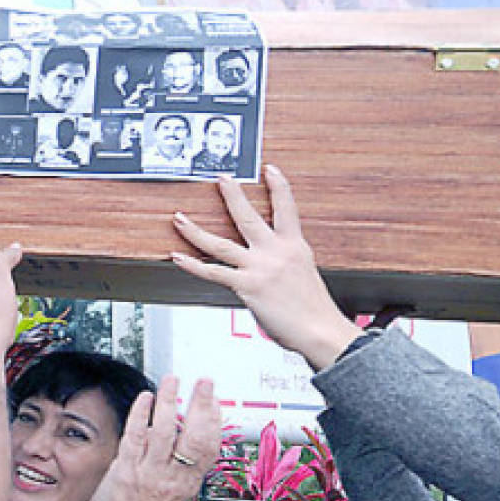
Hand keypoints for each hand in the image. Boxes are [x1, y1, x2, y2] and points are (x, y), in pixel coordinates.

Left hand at [86, 376, 219, 500]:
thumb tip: (180, 433)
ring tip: (172, 381)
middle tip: (204, 382)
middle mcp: (174, 477)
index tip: (215, 399)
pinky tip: (145, 397)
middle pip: (195, 436)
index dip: (216, 420)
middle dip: (202, 405)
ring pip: (164, 431)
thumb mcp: (174, 493)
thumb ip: (178, 466)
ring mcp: (150, 474)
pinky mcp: (126, 471)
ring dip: (169, 402)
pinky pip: (135, 437)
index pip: (210, 447)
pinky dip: (140, 414)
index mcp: (188, 482)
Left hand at [170, 164, 360, 370]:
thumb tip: (268, 269)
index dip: (278, 187)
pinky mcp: (247, 286)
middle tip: (221, 178)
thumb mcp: (303, 276)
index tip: (270, 170)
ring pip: (220, 243)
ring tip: (180, 218)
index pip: (286, 209)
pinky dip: (192, 266)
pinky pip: (213, 273)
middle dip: (232, 195)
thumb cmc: (314, 310)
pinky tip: (178, 257)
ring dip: (195, 230)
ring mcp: (259, 267)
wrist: (321, 330)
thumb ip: (284, 265)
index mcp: (294, 247)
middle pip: (248, 217)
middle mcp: (276, 252)